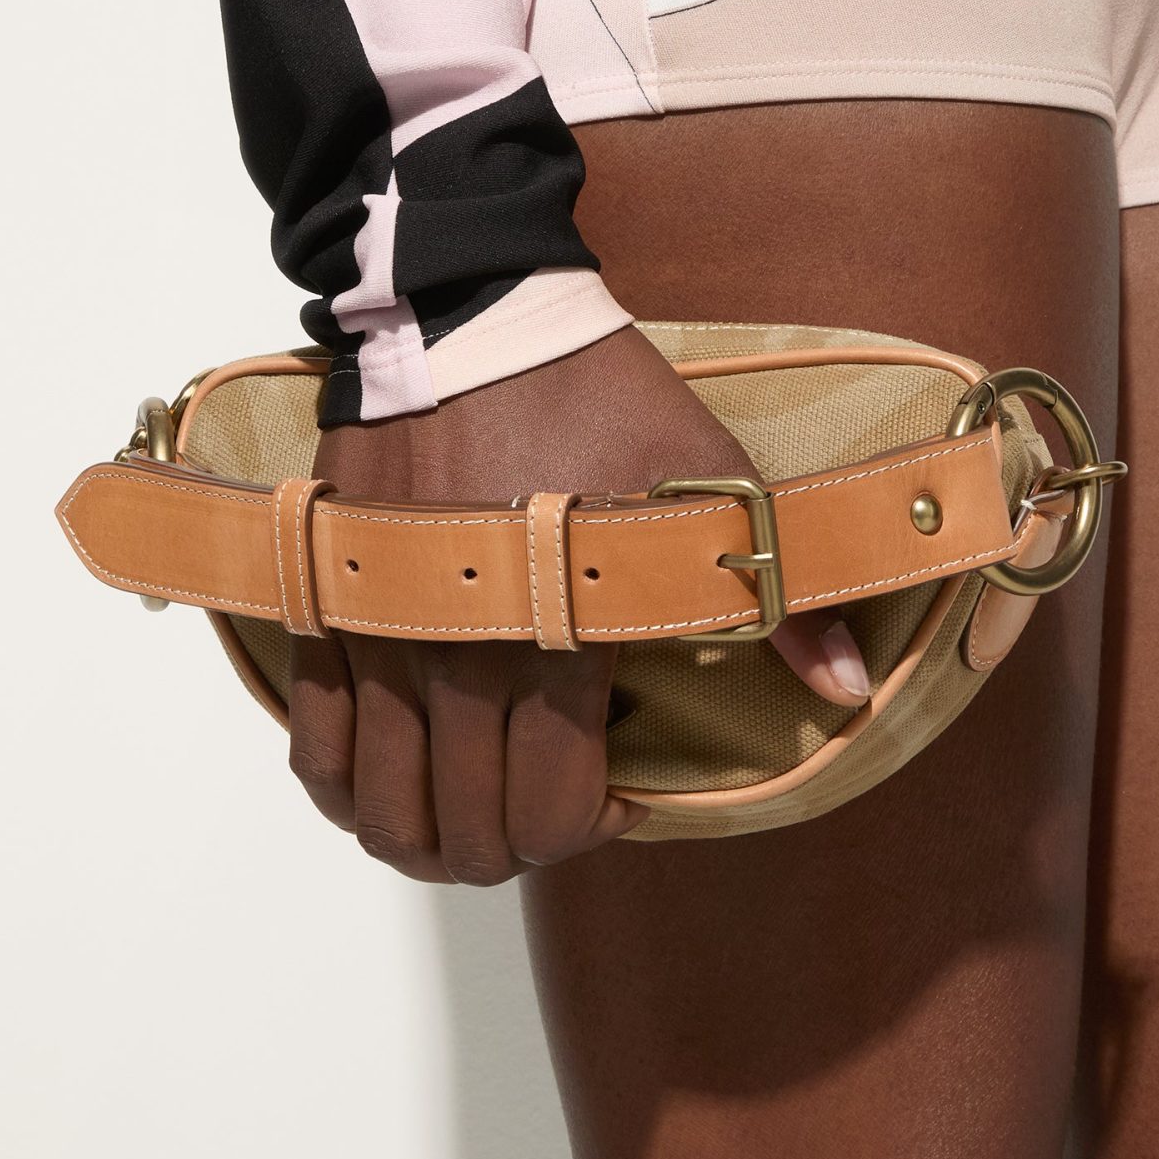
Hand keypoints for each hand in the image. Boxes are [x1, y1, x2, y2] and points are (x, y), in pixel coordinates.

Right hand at [286, 325, 872, 881]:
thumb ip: (773, 601)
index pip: (550, 811)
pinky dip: (348, 790)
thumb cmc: (598, 394)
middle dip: (516, 844)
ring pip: (381, 809)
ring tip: (475, 807)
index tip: (619, 793)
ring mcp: (378, 636)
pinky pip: (313, 747)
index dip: (589, 831)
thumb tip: (845, 693)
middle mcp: (452, 656)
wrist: (472, 313)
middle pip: (465, 832)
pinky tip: (394, 782)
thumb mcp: (711, 480)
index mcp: (553, 639)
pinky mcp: (327, 606)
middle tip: (552, 803)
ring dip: (430, 836)